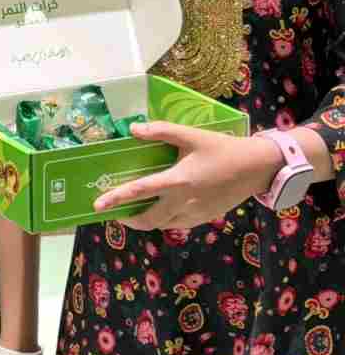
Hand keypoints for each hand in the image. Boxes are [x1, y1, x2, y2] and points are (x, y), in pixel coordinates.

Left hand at [92, 121, 281, 230]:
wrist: (256, 168)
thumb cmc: (222, 149)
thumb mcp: (191, 135)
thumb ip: (161, 131)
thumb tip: (133, 129)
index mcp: (178, 180)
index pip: (139, 191)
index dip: (116, 198)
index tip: (97, 206)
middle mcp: (183, 201)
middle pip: (148, 219)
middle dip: (128, 219)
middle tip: (116, 213)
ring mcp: (195, 213)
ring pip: (162, 224)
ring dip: (146, 220)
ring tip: (135, 211)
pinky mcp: (204, 218)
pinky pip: (177, 223)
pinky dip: (164, 219)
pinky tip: (161, 208)